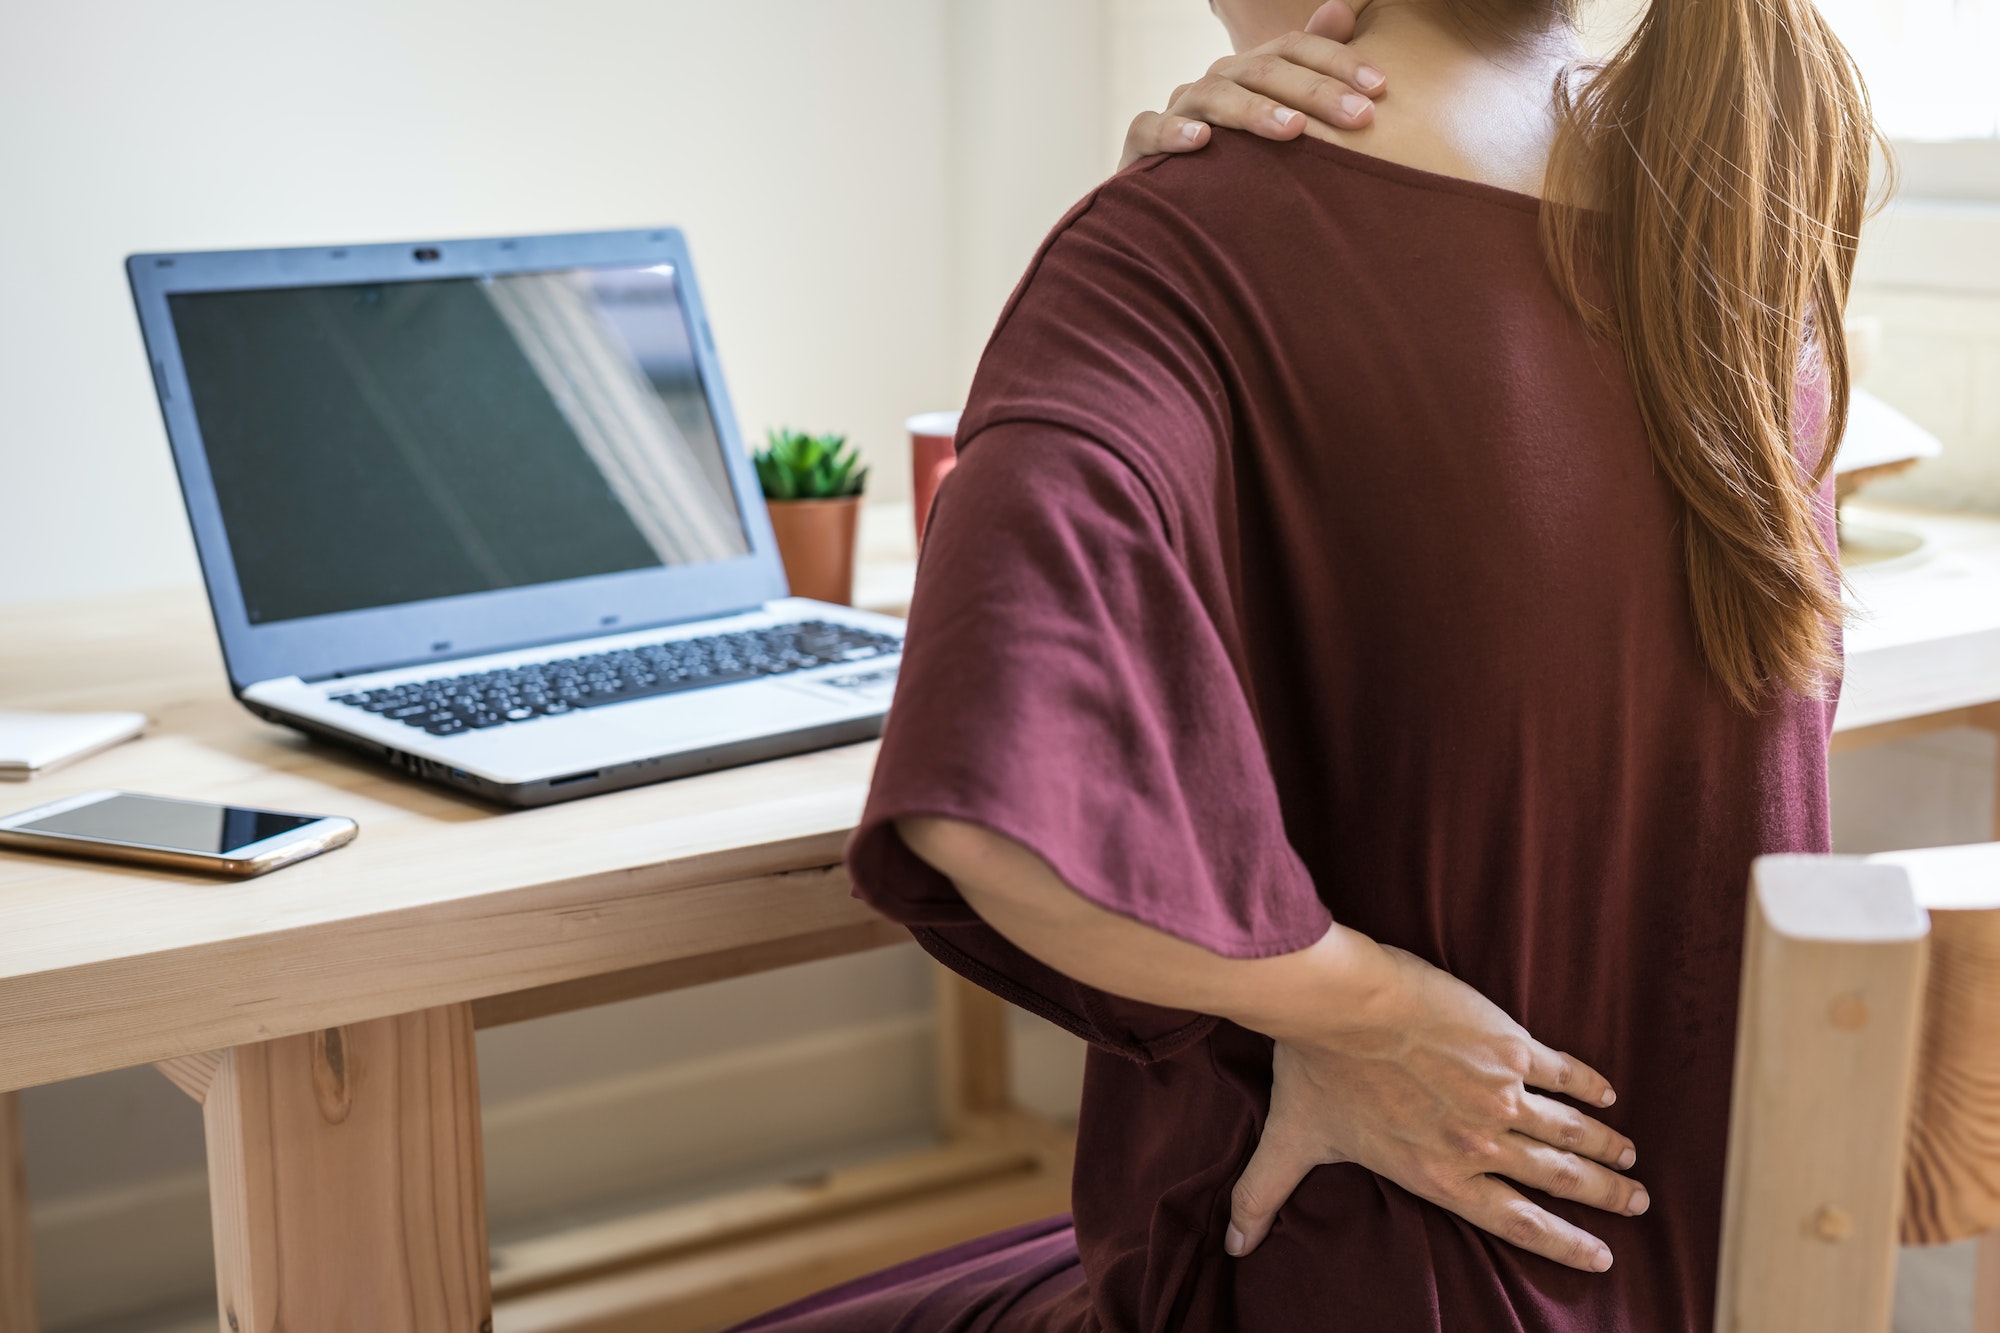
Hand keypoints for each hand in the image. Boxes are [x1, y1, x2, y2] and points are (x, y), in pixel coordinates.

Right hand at [1119, 2, 1386, 170]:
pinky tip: (1202, 142)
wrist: (1170, 210)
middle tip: (1360, 116)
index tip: (1382, 88)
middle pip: (1263, 70)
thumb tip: (1342, 9)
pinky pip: (1149, 129)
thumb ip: (1310, 67)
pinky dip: (1172, 133)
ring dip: (1254, 110)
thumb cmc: (1238, 162)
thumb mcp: (1278, 116)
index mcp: (1250, 72)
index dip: (1339, 63)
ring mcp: (1178, 110)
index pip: (1295, 50)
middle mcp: (1214, 82)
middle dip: (1315, 91)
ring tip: (1293, 129)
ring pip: (1213, 95)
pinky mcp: (1140, 144)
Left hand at [1228, 945, 1646, 1271]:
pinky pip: (1563, 1072)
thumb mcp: (1291, 1141)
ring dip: (1605, 1148)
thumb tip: (1232, 1246)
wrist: (1340, 1003)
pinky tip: (1608, 1094)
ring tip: (1633, 1160)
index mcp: (1439, 1174)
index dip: (1563, 1243)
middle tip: (1637, 1204)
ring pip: (1570, 1131)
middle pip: (1557, 1179)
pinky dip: (1590, 1085)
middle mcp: (1479, 1144)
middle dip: (1602, 1196)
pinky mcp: (1510, 1045)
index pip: (1515, 1221)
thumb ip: (1264, 1196)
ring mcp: (1501, 1095)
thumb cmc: (1315, 1069)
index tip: (1601, 1257)